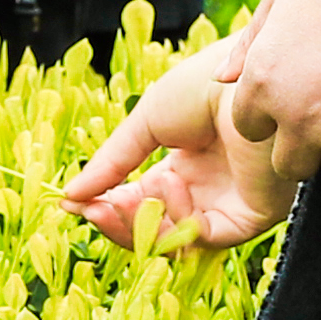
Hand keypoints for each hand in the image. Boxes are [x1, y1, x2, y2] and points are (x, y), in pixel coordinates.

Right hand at [60, 42, 294, 251]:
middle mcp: (207, 189)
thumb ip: (110, 163)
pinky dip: (178, 220)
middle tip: (89, 210)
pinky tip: (169, 185)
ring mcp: (228, 204)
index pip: (139, 199)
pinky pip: (205, 236)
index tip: (72, 202)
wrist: (248, 80)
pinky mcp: (251, 216)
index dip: (106, 202)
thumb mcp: (146, 122)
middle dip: (117, 220)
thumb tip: (69, 195)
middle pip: (153, 226)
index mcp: (185, 164)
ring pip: (175, 239)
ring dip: (141, 223)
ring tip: (122, 197)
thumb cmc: (205, 85)